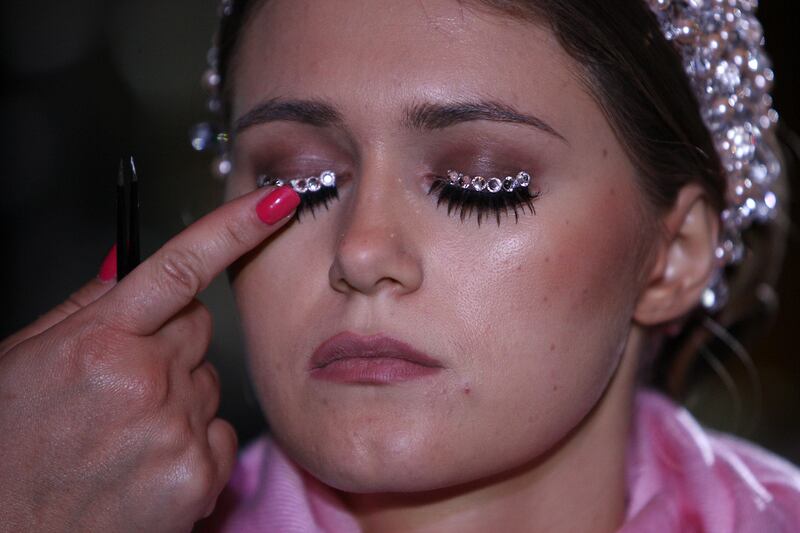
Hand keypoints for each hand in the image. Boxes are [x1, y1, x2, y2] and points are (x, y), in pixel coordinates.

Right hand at [0, 186, 298, 532]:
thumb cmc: (8, 451)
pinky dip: (195, 444)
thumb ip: (84, 309)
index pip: (180, 266)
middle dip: (173, 342)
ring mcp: (175, 429)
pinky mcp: (197, 476)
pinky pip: (222, 435)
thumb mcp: (24, 364)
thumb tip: (128, 261)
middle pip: (200, 328)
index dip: (234, 227)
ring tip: (125, 433)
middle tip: (125, 380)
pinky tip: (147, 464)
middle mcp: (142, 380)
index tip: (279, 202)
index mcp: (96, 342)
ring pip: (211, 384)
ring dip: (181, 397)